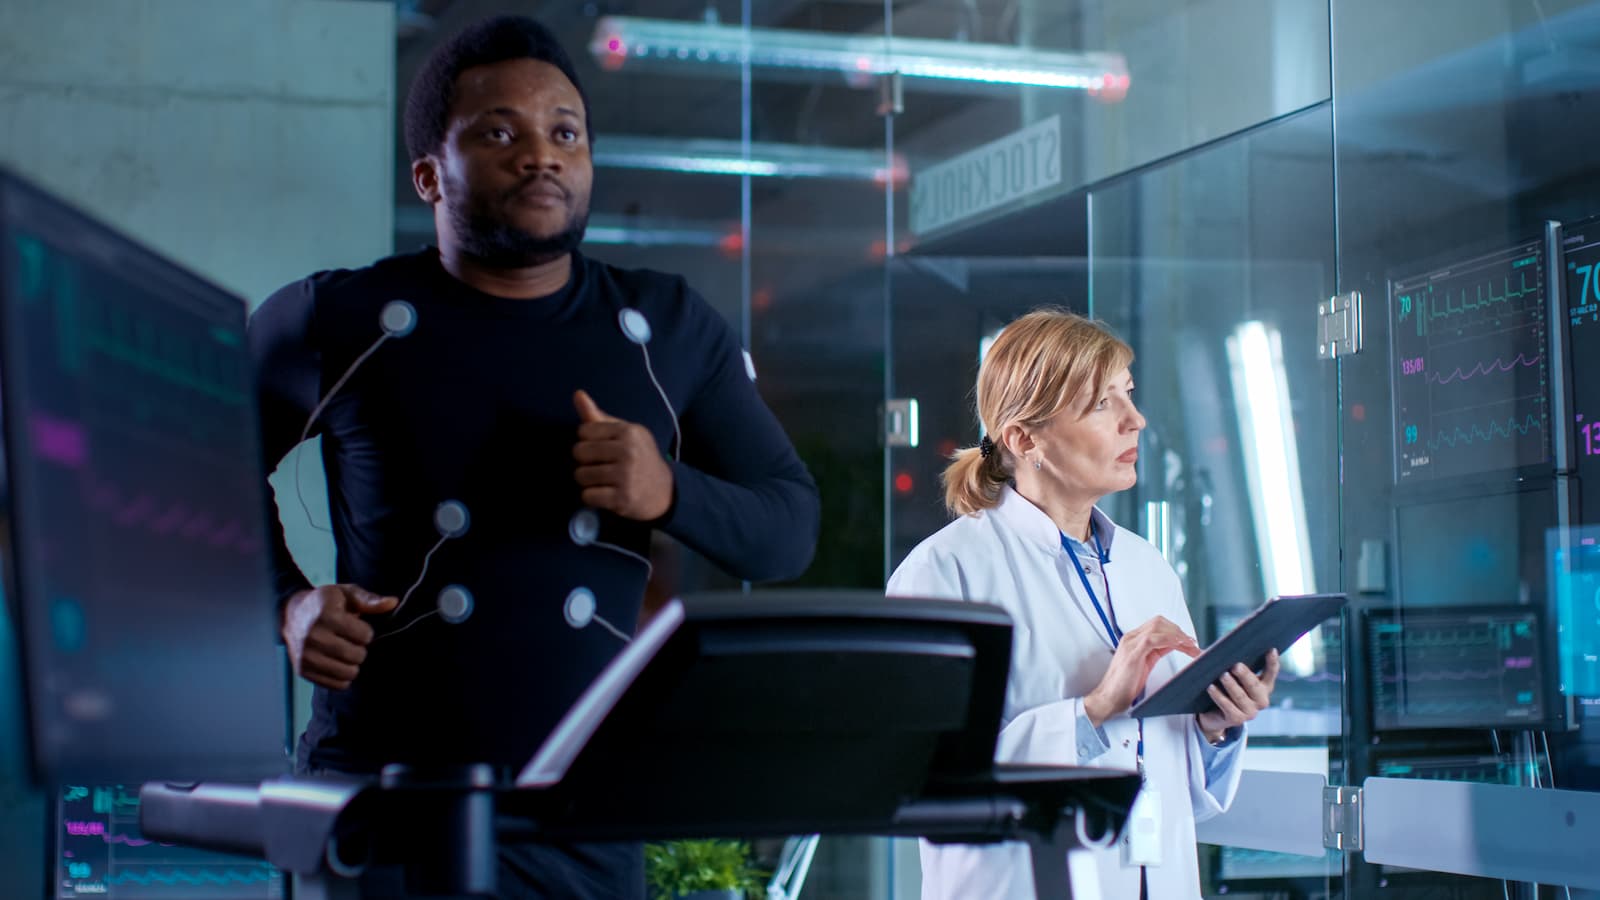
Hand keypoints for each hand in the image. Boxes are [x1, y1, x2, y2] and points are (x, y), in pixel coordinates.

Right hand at [281, 584, 397, 689]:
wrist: (291, 614)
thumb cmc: (326, 603)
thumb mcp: (346, 594)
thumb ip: (370, 600)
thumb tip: (393, 603)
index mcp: (326, 615)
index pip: (364, 635)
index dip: (366, 632)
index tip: (358, 627)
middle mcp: (313, 636)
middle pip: (356, 656)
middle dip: (361, 649)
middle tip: (352, 641)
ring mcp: (306, 655)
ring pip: (347, 673)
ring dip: (353, 664)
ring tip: (346, 652)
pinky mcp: (302, 670)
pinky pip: (335, 684)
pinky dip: (342, 677)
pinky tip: (338, 662)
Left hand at [572, 390, 673, 520]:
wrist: (664, 491)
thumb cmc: (639, 457)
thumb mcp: (625, 433)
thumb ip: (598, 417)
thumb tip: (578, 394)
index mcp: (628, 432)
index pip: (584, 431)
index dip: (588, 441)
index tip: (602, 449)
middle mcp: (628, 452)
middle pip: (579, 452)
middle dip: (585, 461)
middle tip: (600, 466)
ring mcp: (625, 476)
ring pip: (581, 475)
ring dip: (587, 481)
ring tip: (602, 481)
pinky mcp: (622, 498)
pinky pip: (587, 496)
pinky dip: (592, 497)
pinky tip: (605, 494)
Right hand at [1083, 616, 1200, 725]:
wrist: (1108, 698)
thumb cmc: (1124, 685)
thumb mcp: (1145, 664)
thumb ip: (1157, 651)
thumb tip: (1174, 644)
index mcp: (1133, 640)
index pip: (1157, 626)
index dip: (1175, 630)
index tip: (1188, 641)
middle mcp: (1131, 638)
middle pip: (1159, 622)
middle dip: (1179, 631)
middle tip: (1192, 644)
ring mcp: (1130, 644)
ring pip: (1158, 627)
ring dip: (1178, 635)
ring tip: (1190, 645)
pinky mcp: (1133, 654)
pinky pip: (1153, 639)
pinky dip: (1169, 639)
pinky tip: (1179, 645)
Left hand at [1197, 648, 1279, 741]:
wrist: (1213, 715)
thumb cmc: (1225, 688)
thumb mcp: (1231, 674)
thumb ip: (1230, 662)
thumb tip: (1220, 648)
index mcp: (1263, 686)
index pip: (1271, 673)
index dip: (1272, 662)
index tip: (1271, 649)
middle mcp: (1261, 700)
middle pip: (1254, 685)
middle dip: (1245, 675)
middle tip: (1236, 665)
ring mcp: (1250, 712)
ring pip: (1240, 697)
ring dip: (1231, 685)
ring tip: (1222, 675)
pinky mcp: (1237, 720)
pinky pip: (1227, 707)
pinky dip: (1219, 696)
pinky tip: (1210, 687)